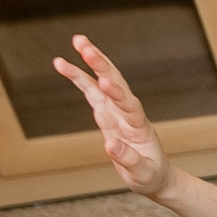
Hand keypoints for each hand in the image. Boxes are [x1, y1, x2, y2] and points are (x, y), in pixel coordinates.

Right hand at [52, 36, 171, 197]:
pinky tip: (62, 63)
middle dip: (101, 64)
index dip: (117, 94)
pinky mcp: (106, 113)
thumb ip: (128, 159)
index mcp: (140, 127)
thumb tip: (110, 146)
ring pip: (102, 82)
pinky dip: (78, 77)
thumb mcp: (141, 174)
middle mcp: (129, 113)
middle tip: (85, 45)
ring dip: (91, 62)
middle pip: (116, 84)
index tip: (104, 82)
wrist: (155, 176)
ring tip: (77, 41)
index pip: (129, 106)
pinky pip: (90, 91)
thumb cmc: (150, 176)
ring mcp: (116, 111)